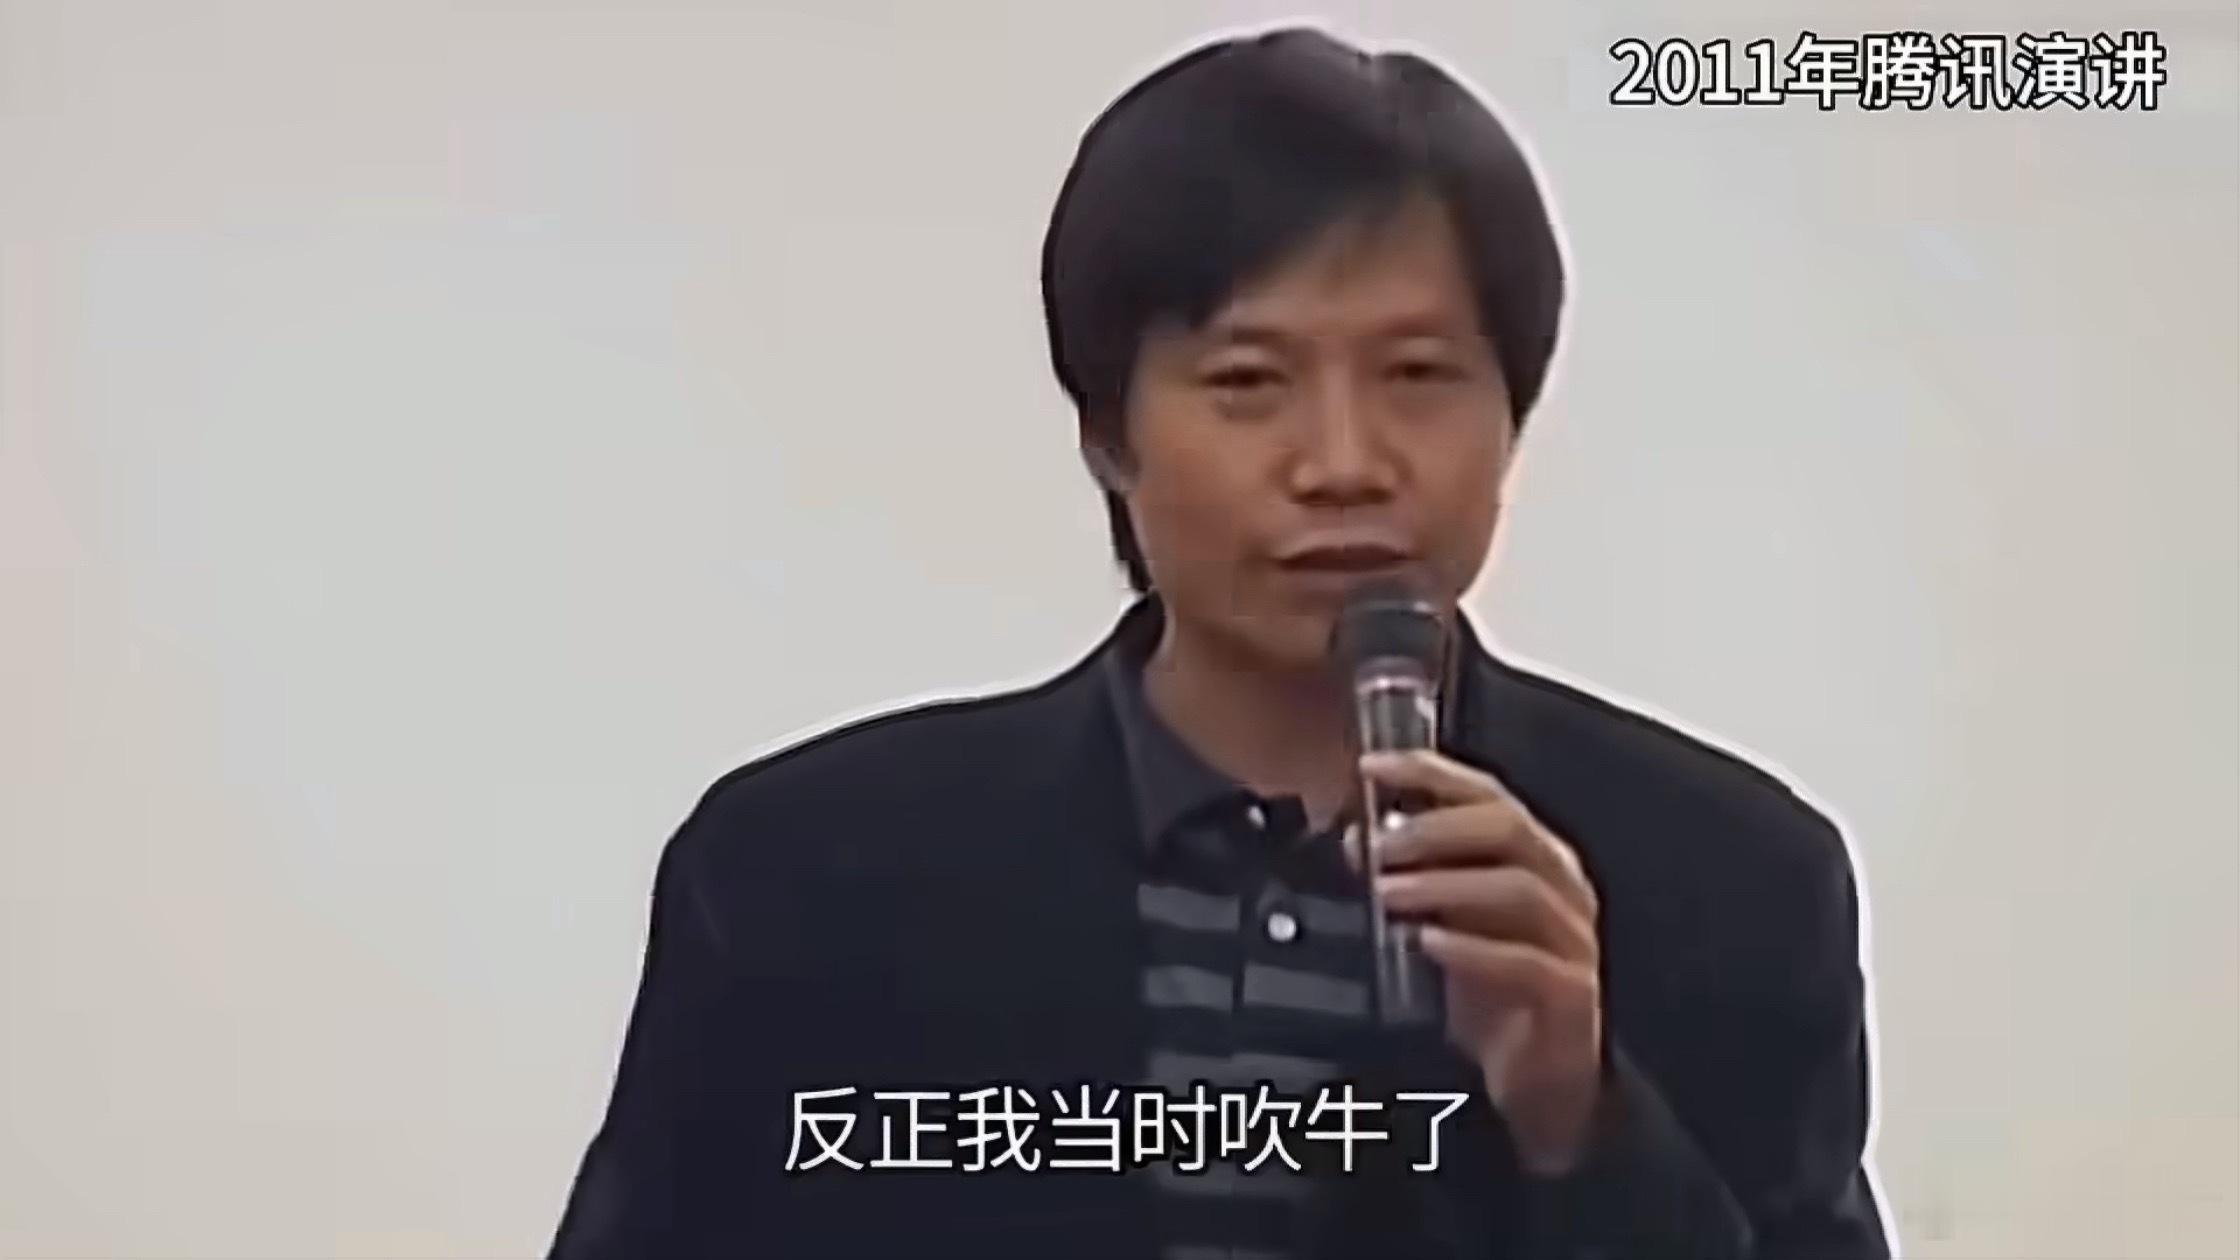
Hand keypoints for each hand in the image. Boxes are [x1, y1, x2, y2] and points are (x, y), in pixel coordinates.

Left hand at [1350, 748, 1606, 1175]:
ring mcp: (1572, 941)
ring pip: (1519, 889)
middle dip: (1433, 828)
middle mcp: (1560, 887)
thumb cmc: (1486, 994)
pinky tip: (1426, 945)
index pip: (1486, 792)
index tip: (1370, 769)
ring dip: (1445, 884)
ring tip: (1387, 894)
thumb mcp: (1439, 923)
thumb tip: (1351, 835)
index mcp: (1531, 857)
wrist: (1535, 1085)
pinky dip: (1472, 950)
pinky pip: (1528, 963)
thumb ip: (1406, 878)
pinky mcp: (1572, 995)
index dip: (1429, 772)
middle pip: (1507, 827)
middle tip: (1375, 847)